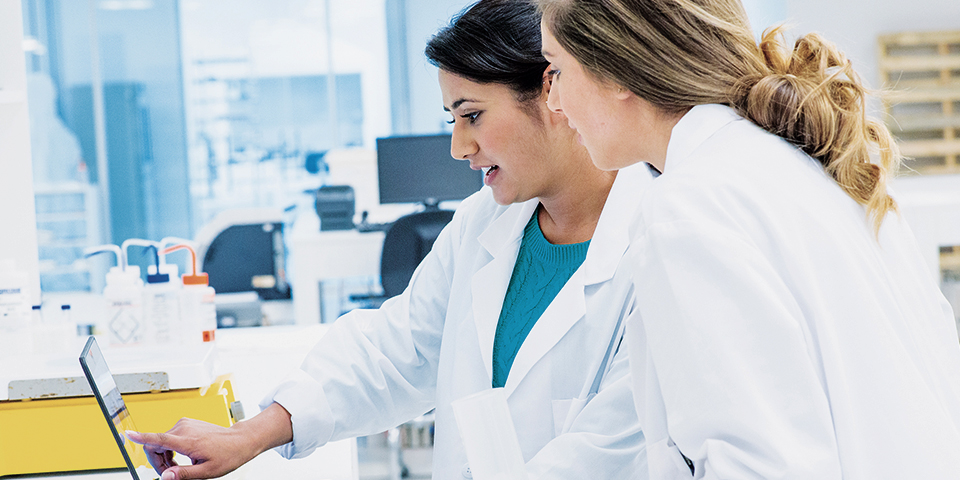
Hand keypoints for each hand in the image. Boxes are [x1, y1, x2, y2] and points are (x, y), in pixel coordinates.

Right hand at [126, 418, 258, 479]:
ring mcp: (185, 424)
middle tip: (170, 474)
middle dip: (157, 462)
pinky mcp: (186, 423)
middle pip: (154, 445)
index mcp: (187, 440)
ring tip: (178, 467)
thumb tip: (165, 477)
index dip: (140, 437)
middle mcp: (183, 428)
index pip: (158, 438)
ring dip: (164, 457)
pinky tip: (182, 457)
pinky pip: (169, 437)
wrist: (240, 440)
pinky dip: (170, 449)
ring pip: (160, 442)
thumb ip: (184, 474)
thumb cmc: (227, 454)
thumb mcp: (206, 471)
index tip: (127, 434)